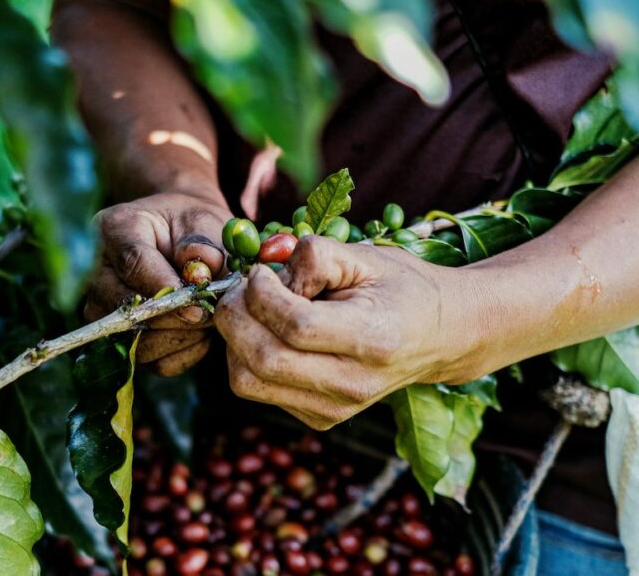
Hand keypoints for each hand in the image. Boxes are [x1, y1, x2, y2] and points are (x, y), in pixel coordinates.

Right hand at [85, 192, 232, 375]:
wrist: (182, 238)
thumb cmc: (190, 226)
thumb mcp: (202, 221)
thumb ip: (203, 244)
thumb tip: (200, 273)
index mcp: (114, 229)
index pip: (132, 263)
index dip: (164, 287)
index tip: (196, 304)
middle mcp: (96, 271)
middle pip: (125, 307)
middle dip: (173, 317)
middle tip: (208, 314)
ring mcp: (102, 307)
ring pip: (136, 340)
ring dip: (180, 338)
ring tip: (207, 319)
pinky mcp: (117, 338)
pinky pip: (149, 360)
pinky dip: (180, 352)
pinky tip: (198, 333)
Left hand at [214, 237, 484, 428]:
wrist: (439, 336)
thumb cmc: (399, 287)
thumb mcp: (364, 256)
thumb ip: (314, 256)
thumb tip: (266, 275)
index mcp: (373, 340)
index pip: (297, 326)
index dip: (262, 294)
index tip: (260, 271)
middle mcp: (353, 384)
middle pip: (263, 360)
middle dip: (235, 316)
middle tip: (241, 288)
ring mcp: (335, 409)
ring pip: (248, 382)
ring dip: (234, 339)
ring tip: (250, 309)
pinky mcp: (319, 418)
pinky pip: (257, 389)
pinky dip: (246, 357)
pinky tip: (267, 332)